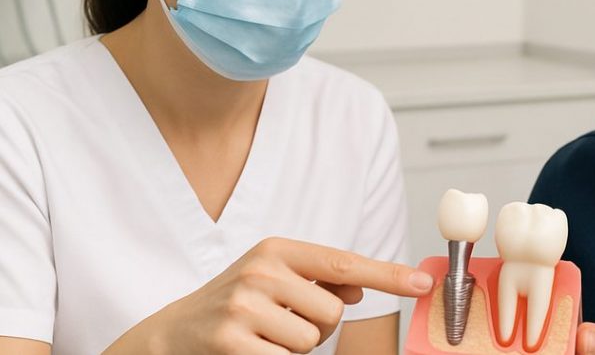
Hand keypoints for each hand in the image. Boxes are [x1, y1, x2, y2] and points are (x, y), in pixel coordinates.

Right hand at [106, 237, 433, 354]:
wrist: (171, 334)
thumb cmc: (233, 305)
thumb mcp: (274, 281)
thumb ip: (319, 281)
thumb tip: (360, 285)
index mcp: (277, 250)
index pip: (344, 262)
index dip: (388, 275)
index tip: (422, 283)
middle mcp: (260, 270)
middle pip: (332, 313)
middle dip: (315, 328)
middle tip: (278, 325)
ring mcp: (243, 305)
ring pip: (311, 341)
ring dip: (293, 349)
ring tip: (262, 338)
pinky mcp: (231, 340)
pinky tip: (250, 351)